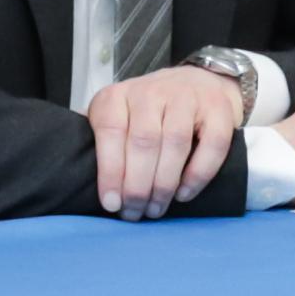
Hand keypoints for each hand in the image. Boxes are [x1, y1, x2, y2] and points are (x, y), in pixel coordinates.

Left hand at [80, 63, 245, 218]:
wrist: (201, 82)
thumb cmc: (152, 110)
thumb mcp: (118, 115)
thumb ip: (99, 138)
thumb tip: (76, 172)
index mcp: (119, 96)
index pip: (110, 131)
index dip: (110, 170)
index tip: (111, 203)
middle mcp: (151, 92)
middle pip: (143, 142)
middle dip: (137, 186)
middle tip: (135, 213)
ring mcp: (187, 98)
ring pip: (174, 143)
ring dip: (164, 184)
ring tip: (156, 209)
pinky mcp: (218, 109)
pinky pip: (211, 145)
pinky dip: (197, 174)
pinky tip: (184, 194)